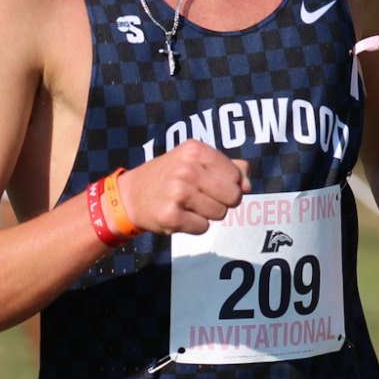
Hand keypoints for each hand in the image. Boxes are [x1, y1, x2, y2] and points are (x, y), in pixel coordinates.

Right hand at [114, 140, 250, 236]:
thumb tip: (248, 184)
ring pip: (220, 214)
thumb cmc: (169, 177)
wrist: (130, 196)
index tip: (212, 184)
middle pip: (232, 196)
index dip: (230, 184)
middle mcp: (186, 169)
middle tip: (202, 198)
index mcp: (195, 150)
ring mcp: (178, 193)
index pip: (236, 175)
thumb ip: (227, 167)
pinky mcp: (171, 216)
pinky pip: (203, 228)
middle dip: (223, 202)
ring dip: (208, 214)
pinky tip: (179, 215)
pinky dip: (195, 226)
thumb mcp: (195, 161)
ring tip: (188, 205)